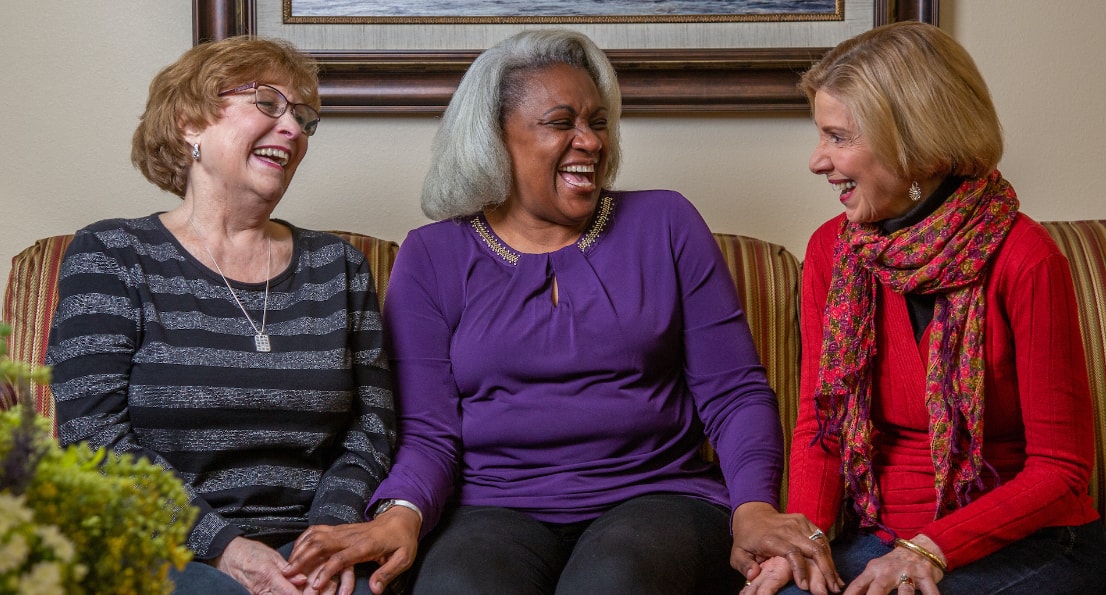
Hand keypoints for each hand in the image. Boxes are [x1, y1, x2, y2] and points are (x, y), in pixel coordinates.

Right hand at [214, 536, 306, 594]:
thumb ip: (288, 569)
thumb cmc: (249, 551)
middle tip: (307, 591)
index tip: (313, 594)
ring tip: (295, 590)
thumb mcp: (271, 555)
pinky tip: (282, 590)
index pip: (290, 593)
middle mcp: (261, 589)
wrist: (226, 555)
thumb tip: (303, 579)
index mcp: (269, 576)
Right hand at [287, 507, 420, 594]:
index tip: (314, 585)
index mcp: (365, 545)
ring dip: (300, 548)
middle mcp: (350, 536)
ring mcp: (343, 530)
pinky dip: (304, 538)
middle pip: (321, 544)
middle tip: (287, 573)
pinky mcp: (340, 528)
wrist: (401, 518)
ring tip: (287, 564)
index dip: (326, 571)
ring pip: (316, 535)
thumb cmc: (402, 541)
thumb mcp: (403, 558)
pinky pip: (318, 530)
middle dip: (303, 558)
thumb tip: (375, 590)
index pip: (341, 558)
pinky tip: (295, 549)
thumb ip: (388, 573)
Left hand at [729, 502, 842, 592]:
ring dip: (831, 564)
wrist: (752, 514)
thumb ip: (744, 565)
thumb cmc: (746, 538)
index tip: (805, 587)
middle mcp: (787, 529)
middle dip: (825, 570)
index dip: (800, 569)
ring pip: (821, 543)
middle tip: (833, 589)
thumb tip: (753, 575)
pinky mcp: (805, 521)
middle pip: (813, 548)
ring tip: (837, 583)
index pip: (792, 552)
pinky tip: (833, 570)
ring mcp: (798, 523)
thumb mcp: (737, 553)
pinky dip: (829, 554)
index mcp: (771, 538)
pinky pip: (821, 538)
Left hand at [844, 535, 943, 594]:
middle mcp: (889, 570)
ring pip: (905, 591)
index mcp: (874, 569)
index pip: (858, 585)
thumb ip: (865, 583)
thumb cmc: (895, 564)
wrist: (921, 548)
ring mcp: (908, 572)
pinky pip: (929, 591)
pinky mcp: (926, 575)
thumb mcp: (878, 571)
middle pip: (878, 588)